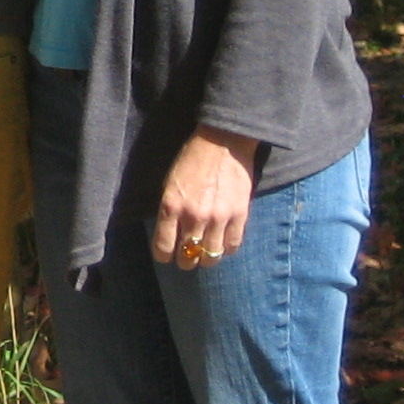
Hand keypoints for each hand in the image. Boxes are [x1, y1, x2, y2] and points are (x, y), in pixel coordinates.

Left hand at [152, 125, 258, 267]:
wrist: (222, 142)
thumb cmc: (191, 160)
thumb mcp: (170, 183)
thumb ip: (169, 210)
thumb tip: (170, 234)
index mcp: (171, 206)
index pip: (163, 247)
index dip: (163, 256)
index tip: (165, 256)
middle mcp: (194, 216)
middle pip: (188, 256)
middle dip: (185, 261)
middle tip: (186, 258)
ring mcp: (219, 217)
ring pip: (211, 256)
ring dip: (206, 260)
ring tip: (204, 256)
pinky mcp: (239, 215)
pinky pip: (233, 245)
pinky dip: (226, 249)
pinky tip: (222, 244)